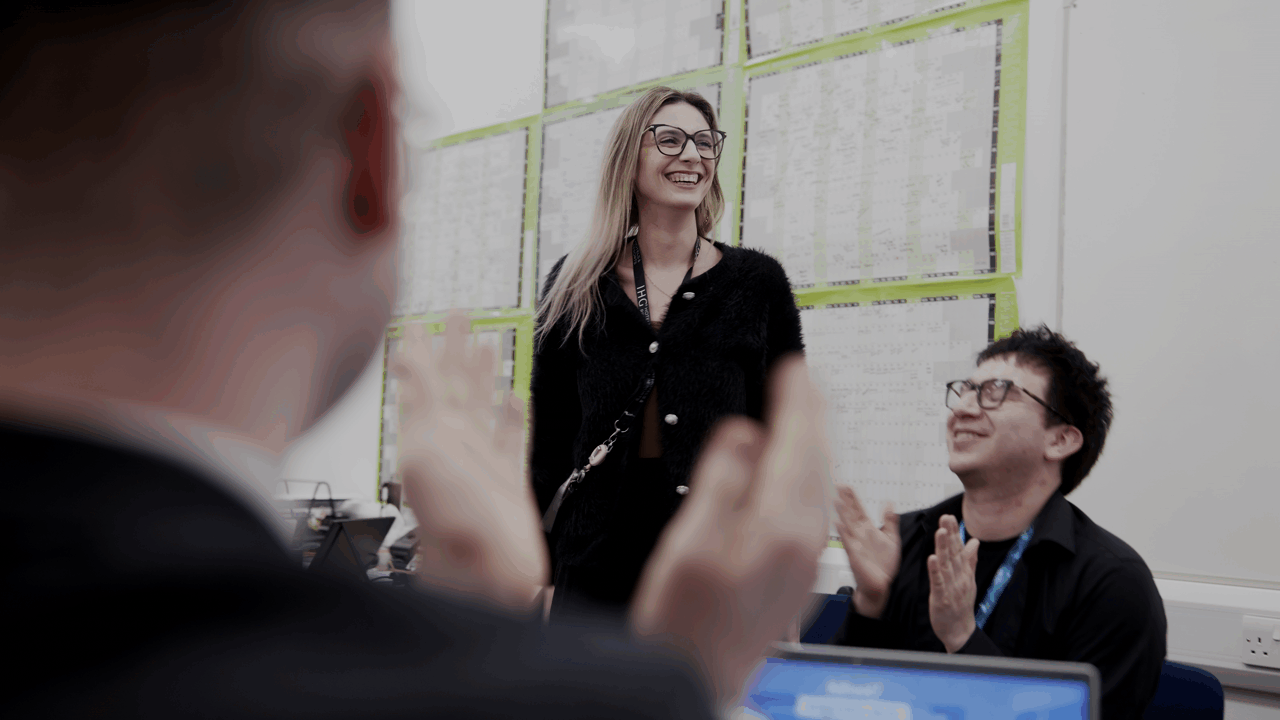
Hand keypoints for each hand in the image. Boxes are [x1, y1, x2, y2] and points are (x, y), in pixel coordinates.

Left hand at [391, 312, 548, 612]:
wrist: (487, 579)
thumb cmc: (454, 528)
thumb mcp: (424, 456)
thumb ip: (418, 406)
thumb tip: (406, 361)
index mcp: (429, 437)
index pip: (421, 381)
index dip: (418, 350)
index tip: (414, 319)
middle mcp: (452, 445)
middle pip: (452, 384)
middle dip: (452, 347)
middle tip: (456, 312)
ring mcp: (481, 461)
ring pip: (482, 404)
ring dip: (482, 372)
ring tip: (485, 341)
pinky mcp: (508, 481)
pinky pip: (512, 437)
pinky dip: (512, 413)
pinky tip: (514, 393)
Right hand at [630, 355, 830, 708]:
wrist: (693, 684)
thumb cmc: (681, 621)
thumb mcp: (690, 545)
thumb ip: (721, 482)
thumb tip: (744, 433)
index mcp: (779, 526)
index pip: (798, 444)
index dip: (797, 401)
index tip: (794, 366)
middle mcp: (803, 542)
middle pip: (817, 461)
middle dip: (813, 415)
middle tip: (803, 376)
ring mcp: (803, 563)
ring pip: (818, 486)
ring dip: (813, 443)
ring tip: (803, 412)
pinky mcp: (793, 578)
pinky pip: (811, 509)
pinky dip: (806, 476)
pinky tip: (792, 474)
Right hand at [833, 486, 899, 618]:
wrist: (881, 586)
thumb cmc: (883, 565)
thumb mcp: (891, 538)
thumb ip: (889, 520)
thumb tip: (889, 503)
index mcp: (868, 530)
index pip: (858, 510)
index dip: (852, 498)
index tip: (846, 486)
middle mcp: (859, 535)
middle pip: (851, 514)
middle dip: (845, 501)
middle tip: (838, 486)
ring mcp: (855, 544)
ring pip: (847, 525)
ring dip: (842, 513)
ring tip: (837, 501)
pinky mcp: (855, 555)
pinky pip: (848, 542)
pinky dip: (843, 532)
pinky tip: (838, 523)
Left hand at [927, 514, 978, 652]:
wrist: (960, 630)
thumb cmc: (961, 604)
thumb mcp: (968, 580)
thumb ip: (970, 560)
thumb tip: (974, 542)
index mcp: (963, 572)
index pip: (959, 549)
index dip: (954, 533)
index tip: (950, 517)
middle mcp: (959, 577)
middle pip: (954, 553)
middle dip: (949, 535)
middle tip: (946, 518)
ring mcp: (951, 587)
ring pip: (946, 565)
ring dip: (943, 548)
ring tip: (941, 532)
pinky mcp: (941, 598)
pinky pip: (937, 582)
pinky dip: (935, 570)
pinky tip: (932, 559)